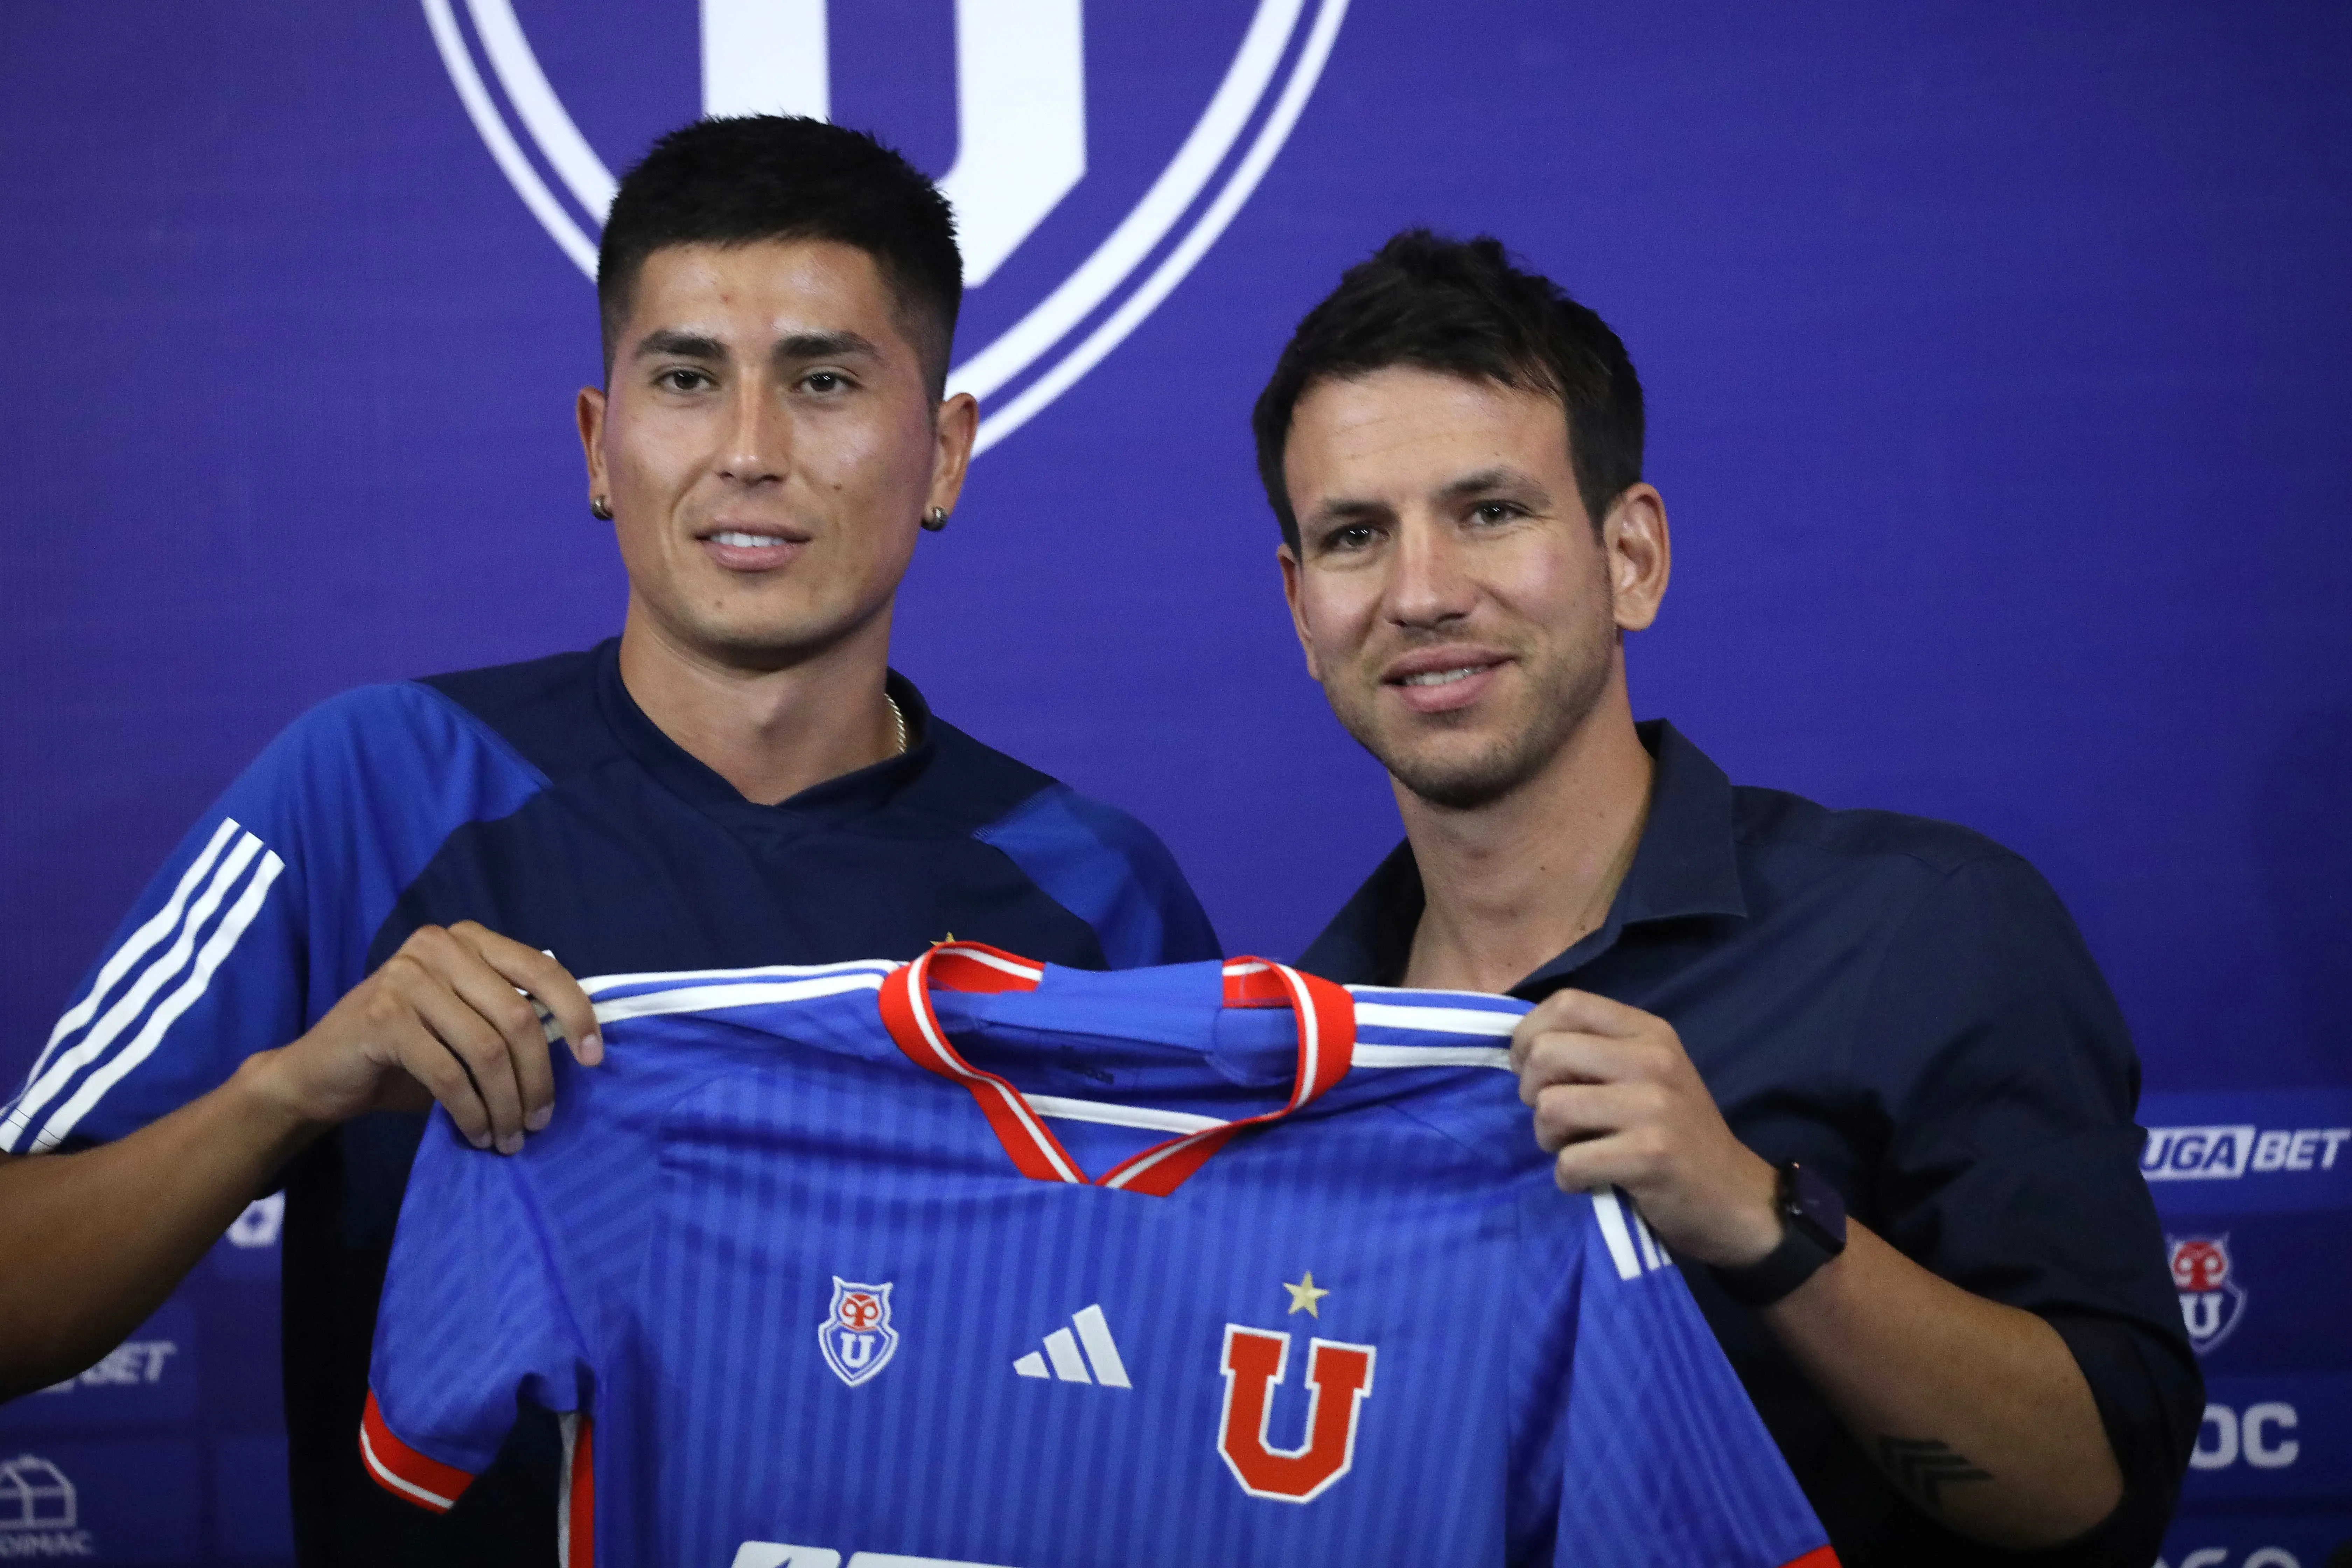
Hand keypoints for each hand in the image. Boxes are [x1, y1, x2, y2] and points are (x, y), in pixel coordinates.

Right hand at [251, 922, 601, 1153]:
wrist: (320, 1073)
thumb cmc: (405, 1052)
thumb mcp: (466, 1023)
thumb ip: (510, 1018)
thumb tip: (576, 1047)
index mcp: (468, 940)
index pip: (542, 968)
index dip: (576, 1014)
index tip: (594, 1060)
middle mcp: (439, 946)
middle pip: (519, 1017)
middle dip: (538, 1078)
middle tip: (540, 1122)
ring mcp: (406, 977)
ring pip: (487, 1050)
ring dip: (506, 1104)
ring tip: (510, 1138)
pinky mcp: (383, 1016)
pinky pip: (448, 1073)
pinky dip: (471, 1111)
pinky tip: (477, 1134)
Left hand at [1509, 988, 1779, 1267]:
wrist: (1736, 1197)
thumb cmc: (1677, 1134)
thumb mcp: (1646, 1074)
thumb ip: (1595, 1050)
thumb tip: (1522, 1048)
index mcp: (1649, 1032)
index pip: (1566, 1003)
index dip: (1529, 1036)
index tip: (1529, 1069)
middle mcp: (1652, 1060)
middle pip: (1546, 1053)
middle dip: (1531, 1092)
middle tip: (1555, 1118)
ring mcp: (1653, 1107)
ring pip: (1550, 1107)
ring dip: (1548, 1139)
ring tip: (1576, 1149)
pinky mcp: (1649, 1157)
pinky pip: (1570, 1162)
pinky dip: (1569, 1178)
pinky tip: (1593, 1180)